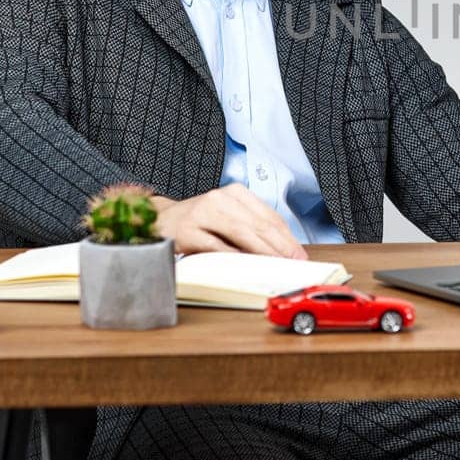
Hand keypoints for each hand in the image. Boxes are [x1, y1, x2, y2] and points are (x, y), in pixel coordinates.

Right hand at [151, 184, 306, 258]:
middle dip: (280, 246)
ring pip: (241, 233)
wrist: (161, 220)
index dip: (287, 237)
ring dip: (262, 252)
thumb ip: (252, 228)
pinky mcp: (189, 230)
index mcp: (235, 193)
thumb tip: (283, 250)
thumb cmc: (199, 221)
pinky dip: (233, 257)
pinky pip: (216, 246)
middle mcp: (220, 198)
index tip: (298, 254)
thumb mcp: (228, 217)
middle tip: (293, 262)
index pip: (269, 216)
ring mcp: (203, 213)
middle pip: (258, 224)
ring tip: (276, 264)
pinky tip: (246, 266)